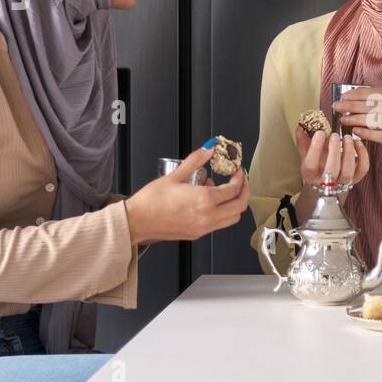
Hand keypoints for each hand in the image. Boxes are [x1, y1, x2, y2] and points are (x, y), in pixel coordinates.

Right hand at [124, 145, 250, 243]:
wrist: (137, 221)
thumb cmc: (151, 201)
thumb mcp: (175, 175)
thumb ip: (196, 160)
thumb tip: (209, 147)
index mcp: (204, 200)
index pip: (234, 189)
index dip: (240, 177)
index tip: (237, 170)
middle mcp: (208, 216)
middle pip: (240, 206)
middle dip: (244, 191)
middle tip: (240, 180)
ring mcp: (204, 228)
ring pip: (232, 218)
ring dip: (234, 204)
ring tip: (223, 191)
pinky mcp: (198, 234)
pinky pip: (220, 224)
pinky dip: (223, 213)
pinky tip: (209, 201)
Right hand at [297, 128, 369, 187]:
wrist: (328, 182)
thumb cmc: (316, 165)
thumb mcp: (306, 153)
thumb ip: (303, 140)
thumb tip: (301, 125)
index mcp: (310, 175)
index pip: (310, 165)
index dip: (315, 149)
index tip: (319, 133)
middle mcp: (326, 182)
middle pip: (332, 170)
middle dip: (334, 151)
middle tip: (334, 135)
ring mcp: (342, 181)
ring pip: (348, 171)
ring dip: (348, 152)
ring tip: (347, 137)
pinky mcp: (356, 178)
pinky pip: (363, 168)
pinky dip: (363, 155)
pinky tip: (357, 143)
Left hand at [334, 86, 381, 166]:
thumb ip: (378, 104)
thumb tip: (350, 98)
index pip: (378, 92)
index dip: (359, 93)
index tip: (343, 95)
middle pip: (375, 104)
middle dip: (353, 105)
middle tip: (337, 106)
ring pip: (377, 119)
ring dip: (357, 118)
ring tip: (343, 120)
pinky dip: (367, 133)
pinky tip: (355, 132)